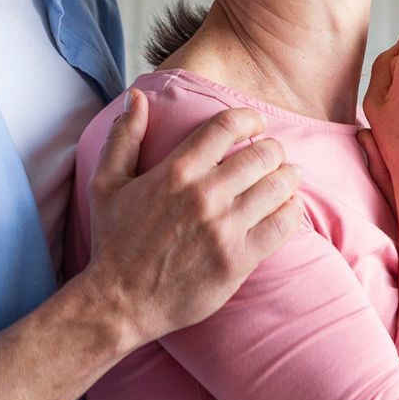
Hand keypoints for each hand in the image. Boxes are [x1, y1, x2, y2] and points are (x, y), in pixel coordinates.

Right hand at [77, 91, 303, 345]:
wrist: (120, 303)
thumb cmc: (114, 242)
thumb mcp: (106, 184)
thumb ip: (123, 137)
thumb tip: (136, 96)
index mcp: (176, 172)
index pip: (227, 127)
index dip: (249, 118)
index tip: (255, 124)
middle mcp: (204, 196)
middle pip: (261, 154)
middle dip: (273, 149)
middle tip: (274, 154)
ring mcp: (224, 229)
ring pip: (278, 187)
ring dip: (288, 177)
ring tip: (288, 177)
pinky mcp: (239, 261)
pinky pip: (283, 226)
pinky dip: (292, 212)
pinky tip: (288, 209)